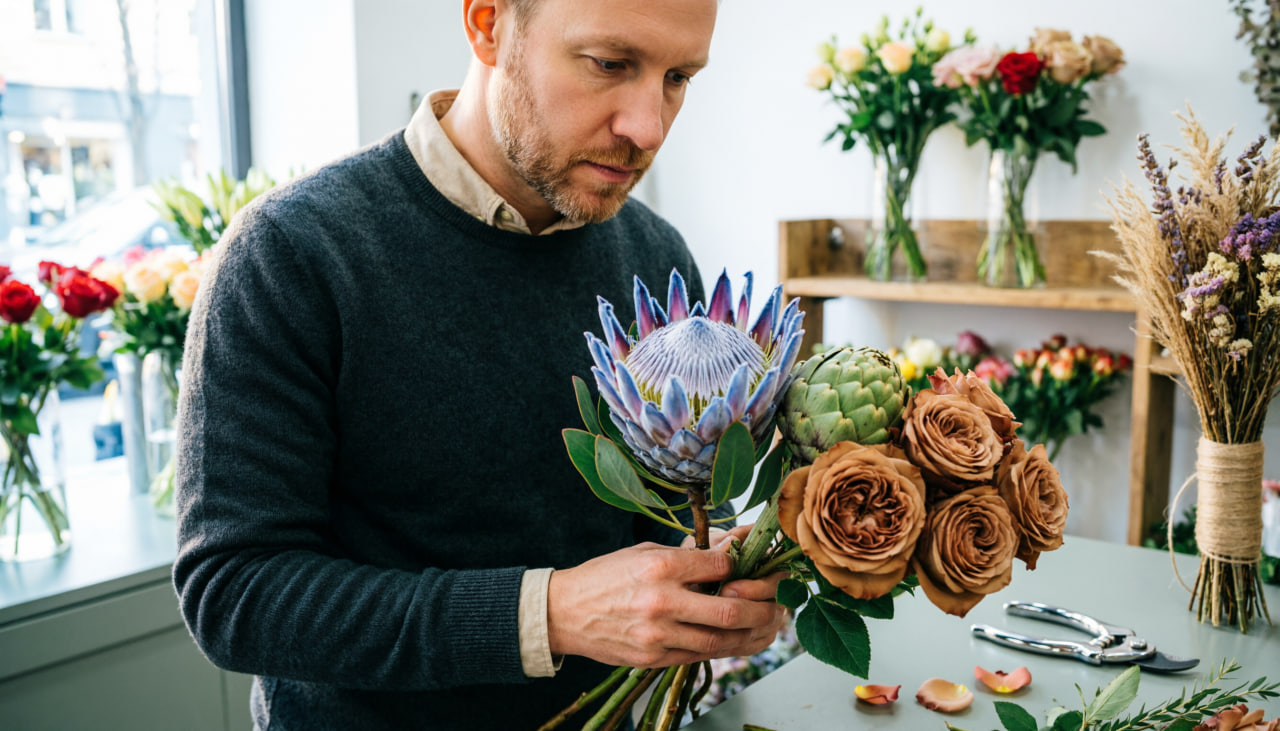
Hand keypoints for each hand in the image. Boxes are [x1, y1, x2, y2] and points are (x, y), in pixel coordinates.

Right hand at [547, 540, 785, 667]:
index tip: (749, 568)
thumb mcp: (643, 553)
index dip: (741, 568)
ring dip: (750, 635)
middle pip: (729, 610)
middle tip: (777, 604)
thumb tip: (727, 552)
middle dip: (761, 608)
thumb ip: (685, 555)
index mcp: (659, 567)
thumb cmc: (605, 576)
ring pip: (719, 640)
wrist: (563, 612)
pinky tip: (737, 640)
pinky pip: (698, 654)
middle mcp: (661, 602)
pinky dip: (722, 648)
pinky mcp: (652, 658)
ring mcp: (657, 635)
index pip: (720, 567)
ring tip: (767, 627)